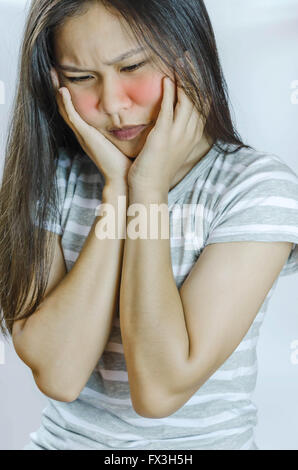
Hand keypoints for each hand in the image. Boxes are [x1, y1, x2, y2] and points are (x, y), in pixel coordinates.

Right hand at [50, 68, 132, 187]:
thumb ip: (122, 126)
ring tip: (52, 73)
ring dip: (57, 92)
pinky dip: (66, 104)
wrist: (123, 177)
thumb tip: (131, 114)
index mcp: (90, 133)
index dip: (70, 94)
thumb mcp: (122, 138)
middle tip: (52, 69)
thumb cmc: (125, 161)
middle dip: (58, 88)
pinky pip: (72, 118)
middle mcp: (83, 133)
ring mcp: (83, 134)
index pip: (76, 109)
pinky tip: (62, 90)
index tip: (67, 75)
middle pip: (66, 107)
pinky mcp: (86, 137)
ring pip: (65, 110)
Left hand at [127, 53, 204, 193]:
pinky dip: (170, 93)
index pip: (202, 104)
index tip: (195, 68)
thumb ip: (173, 131)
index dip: (200, 84)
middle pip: (199, 98)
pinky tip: (168, 78)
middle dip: (195, 75)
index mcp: (192, 135)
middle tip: (189, 56)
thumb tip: (170, 118)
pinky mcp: (163, 136)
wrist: (149, 188)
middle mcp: (189, 133)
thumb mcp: (170, 147)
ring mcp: (178, 134)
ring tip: (181, 59)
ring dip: (185, 78)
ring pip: (187, 100)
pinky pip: (169, 110)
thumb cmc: (156, 169)